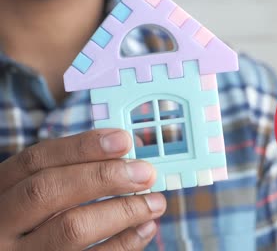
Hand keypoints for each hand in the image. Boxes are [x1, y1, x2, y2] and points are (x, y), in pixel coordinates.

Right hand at [0, 129, 165, 250]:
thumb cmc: (35, 220)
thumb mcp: (35, 193)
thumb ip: (72, 173)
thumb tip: (130, 157)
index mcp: (0, 191)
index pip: (36, 159)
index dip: (82, 146)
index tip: (124, 140)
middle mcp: (1, 224)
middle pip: (48, 191)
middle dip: (103, 176)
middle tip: (146, 172)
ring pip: (71, 229)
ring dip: (123, 211)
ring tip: (156, 202)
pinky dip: (125, 243)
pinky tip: (146, 228)